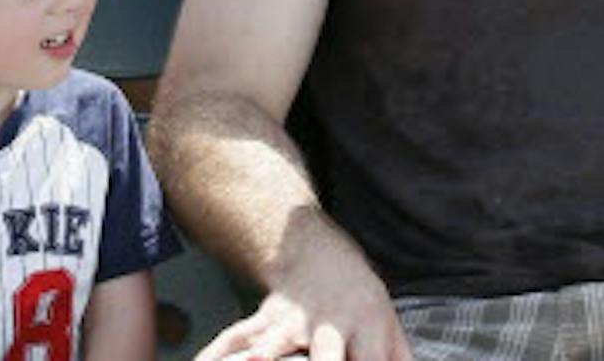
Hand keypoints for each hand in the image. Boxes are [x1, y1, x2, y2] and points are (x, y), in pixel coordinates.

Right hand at [195, 228, 410, 360]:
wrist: (313, 253)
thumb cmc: (358, 303)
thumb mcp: (389, 325)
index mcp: (367, 326)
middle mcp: (329, 322)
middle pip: (326, 352)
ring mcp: (290, 321)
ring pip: (272, 342)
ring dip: (263, 356)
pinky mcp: (260, 322)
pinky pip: (232, 340)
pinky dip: (214, 357)